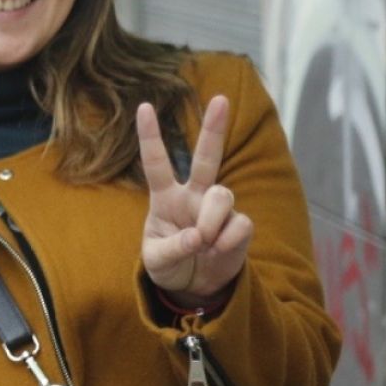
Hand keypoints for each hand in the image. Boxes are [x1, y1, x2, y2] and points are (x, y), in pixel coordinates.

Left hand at [138, 96, 248, 305]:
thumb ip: (173, 248)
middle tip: (220, 99)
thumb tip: (198, 237)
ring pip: (222, 195)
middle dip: (213, 128)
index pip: (156, 163)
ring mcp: (218, 209)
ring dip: (211, 220)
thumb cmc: (170, 265)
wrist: (195, 286)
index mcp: (165, 198)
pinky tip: (219, 251)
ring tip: (204, 244)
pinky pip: (240, 224)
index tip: (144, 107)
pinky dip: (228, 241)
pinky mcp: (240, 225)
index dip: (150, 136)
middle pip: (205, 158)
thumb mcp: (157, 261)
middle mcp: (193, 196)